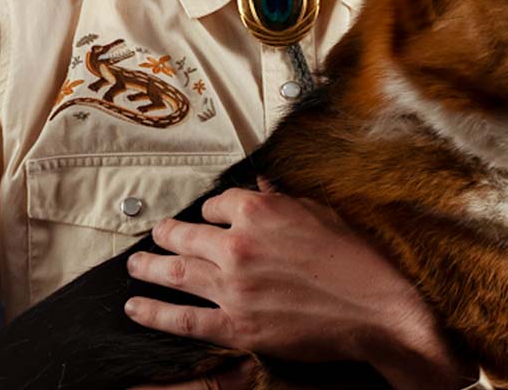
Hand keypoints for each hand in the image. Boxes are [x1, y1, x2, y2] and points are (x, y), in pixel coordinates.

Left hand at [123, 179, 476, 387]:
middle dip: (165, 234)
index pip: (216, 204)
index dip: (210, 212)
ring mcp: (234, 284)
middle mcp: (238, 242)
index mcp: (258, 209)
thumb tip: (262, 184)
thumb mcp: (316, 212)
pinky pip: (184, 318)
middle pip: (186, 234)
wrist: (373, 307)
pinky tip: (136, 308)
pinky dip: (155, 313)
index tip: (207, 218)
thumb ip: (281, 199)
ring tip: (134, 266)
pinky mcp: (237, 323)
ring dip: (149, 268)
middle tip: (153, 235)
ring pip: (176, 272)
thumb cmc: (352, 258)